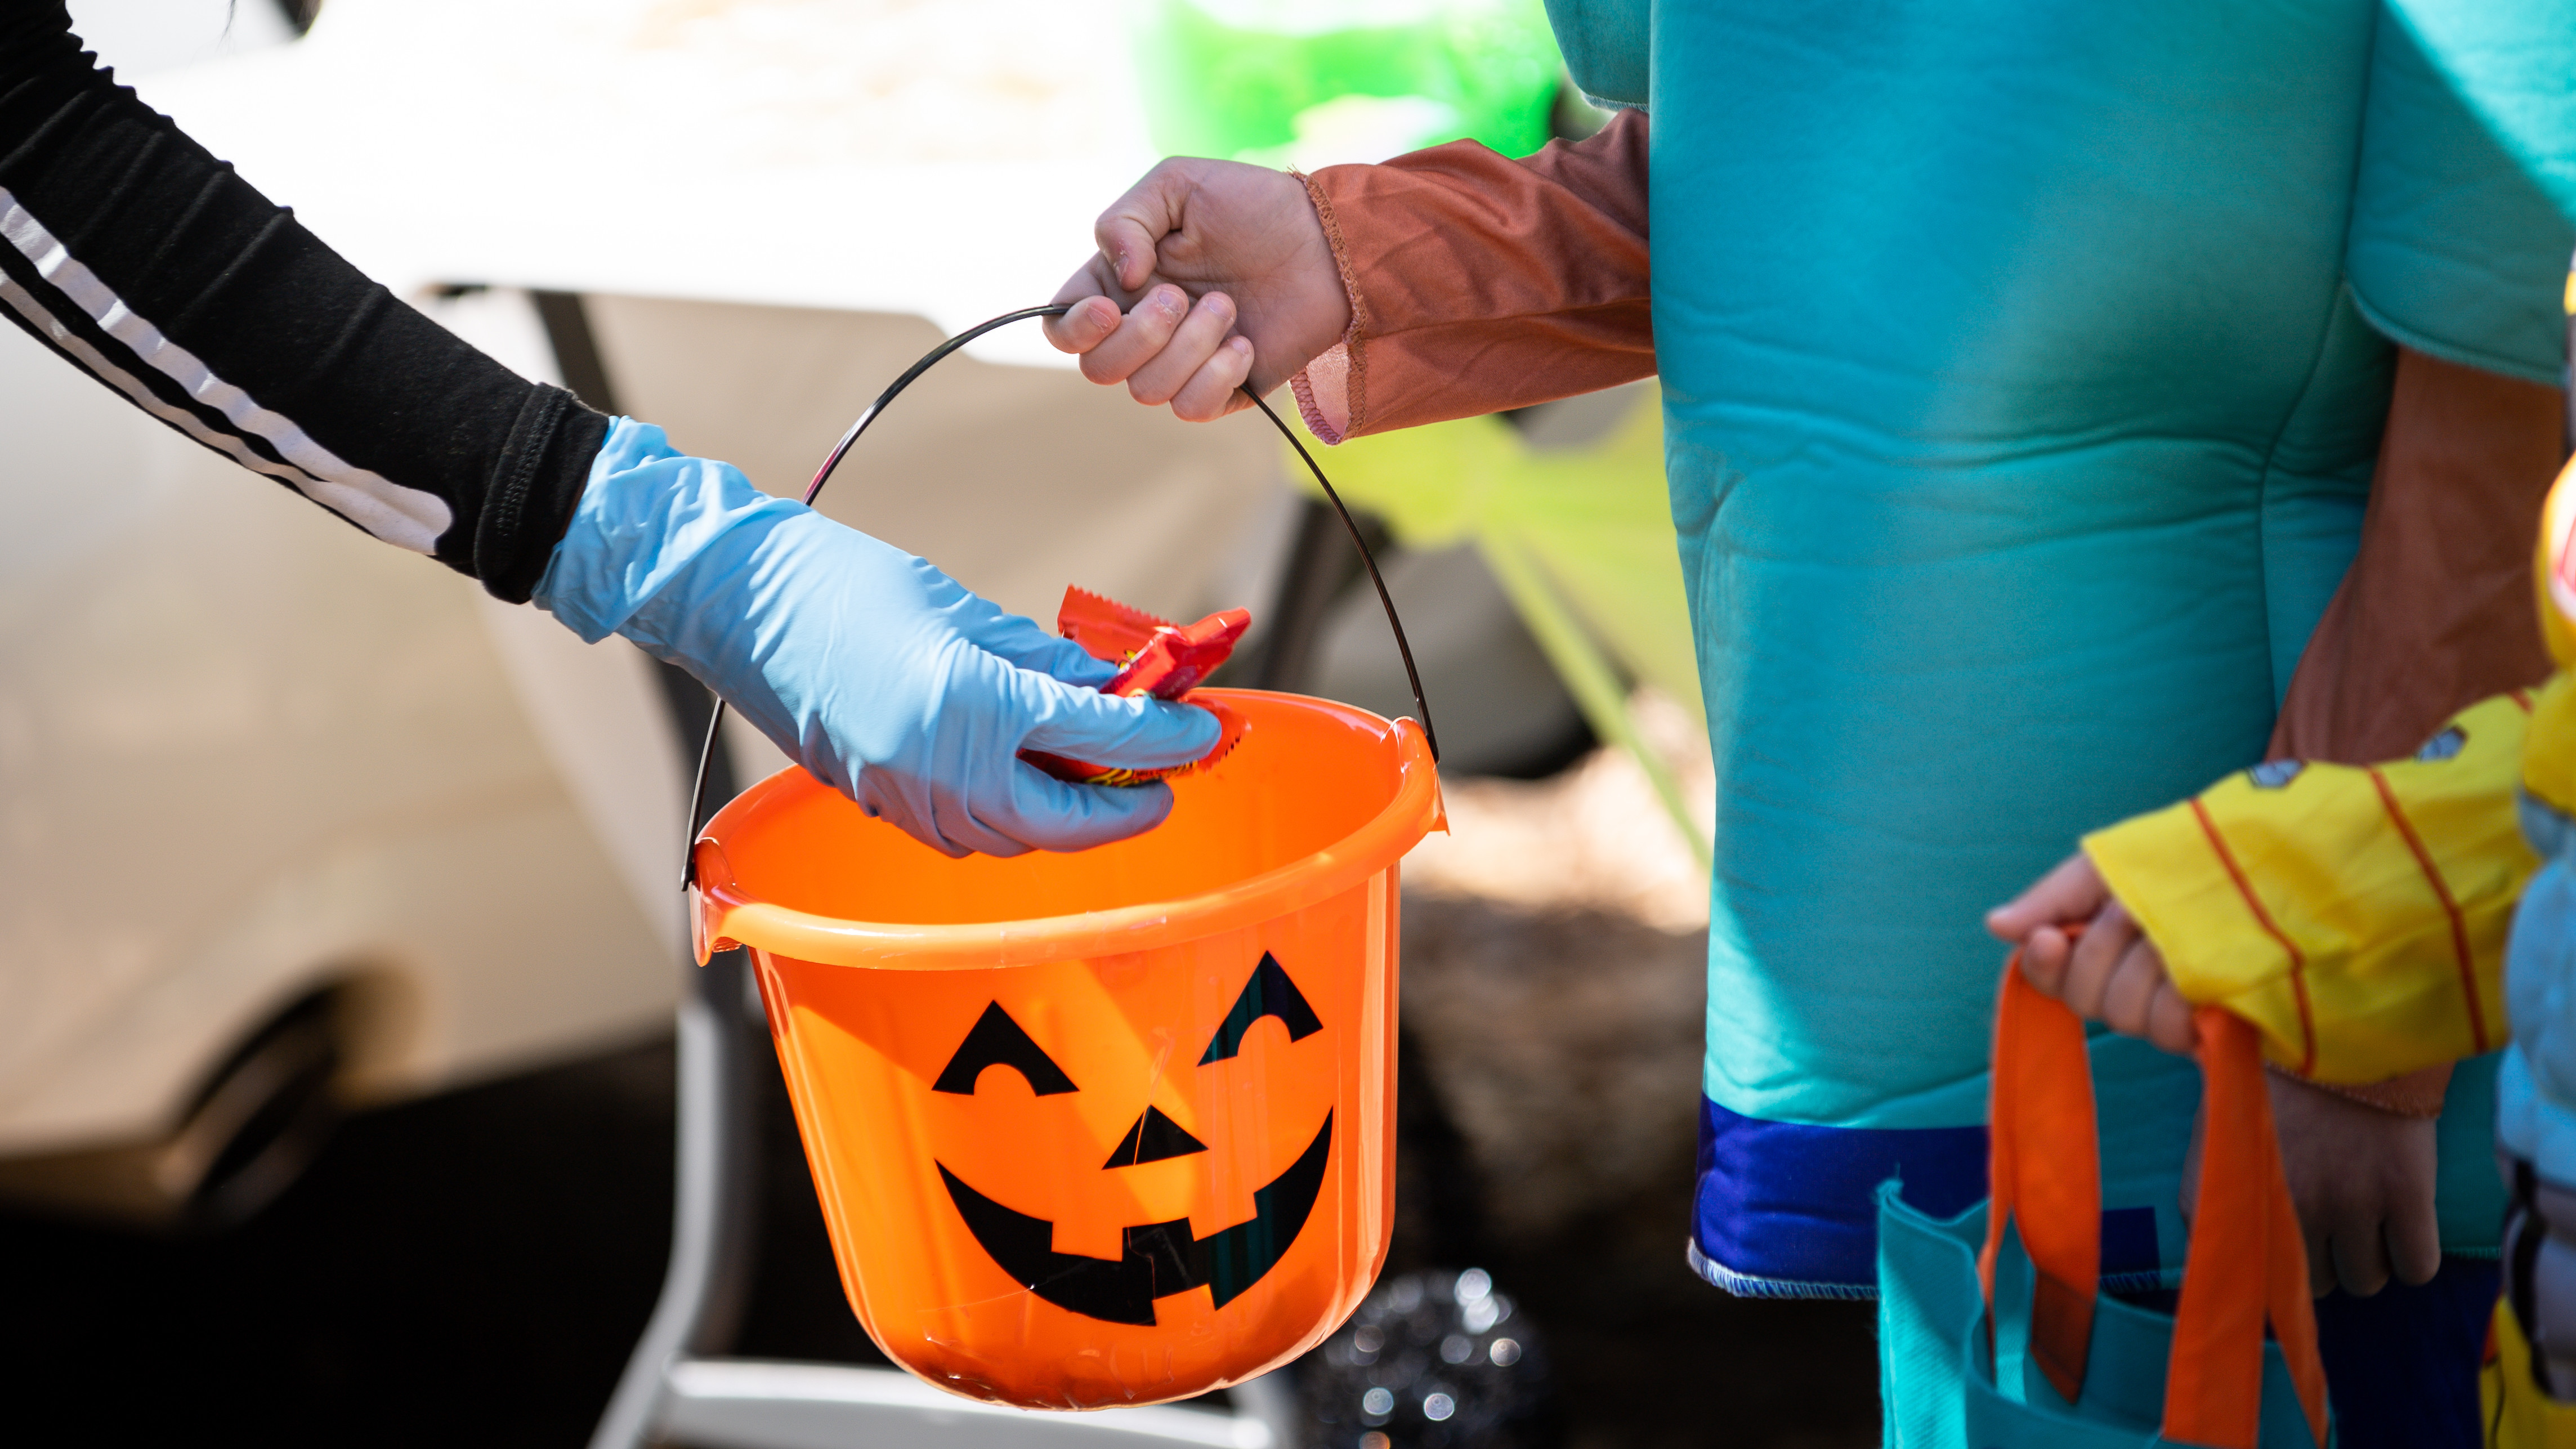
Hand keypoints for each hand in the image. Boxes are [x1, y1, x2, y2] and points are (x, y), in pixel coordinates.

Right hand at [536, 420, 1220, 856]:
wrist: (734, 602)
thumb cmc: (843, 582)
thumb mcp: (963, 610)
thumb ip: (1044, 662)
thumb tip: (1113, 690)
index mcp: (973, 705)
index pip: (1103, 739)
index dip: (1168, 739)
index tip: (1208, 732)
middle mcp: (942, 769)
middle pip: (1068, 822)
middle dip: (1128, 807)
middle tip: (1167, 778)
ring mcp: (904, 798)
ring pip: (1017, 837)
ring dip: (1070, 813)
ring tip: (1103, 772)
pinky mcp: (877, 804)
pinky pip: (967, 831)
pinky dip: (1011, 814)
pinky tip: (1029, 777)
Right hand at [1043, 157, 1350, 420]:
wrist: (1324, 240)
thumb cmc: (1251, 206)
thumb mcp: (1178, 185)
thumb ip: (1125, 220)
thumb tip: (1120, 279)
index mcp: (1119, 284)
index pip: (1063, 328)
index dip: (1074, 328)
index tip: (1111, 306)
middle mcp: (1143, 331)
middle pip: (1098, 369)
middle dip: (1141, 335)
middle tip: (1185, 295)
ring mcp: (1181, 364)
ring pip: (1145, 391)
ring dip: (1189, 348)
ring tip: (1229, 308)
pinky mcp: (1221, 389)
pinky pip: (1191, 408)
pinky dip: (1217, 375)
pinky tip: (1245, 344)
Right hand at [1987, 853, 2197, 1054]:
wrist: (2264, 867)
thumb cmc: (2182, 862)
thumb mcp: (2109, 868)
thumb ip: (2053, 898)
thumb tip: (1995, 925)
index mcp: (2096, 950)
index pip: (2047, 978)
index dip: (2044, 965)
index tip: (2051, 937)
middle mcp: (2125, 987)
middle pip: (2084, 998)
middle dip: (2108, 948)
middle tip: (2139, 912)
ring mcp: (2165, 1012)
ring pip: (2125, 1015)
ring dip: (2150, 967)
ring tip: (2183, 932)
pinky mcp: (2207, 1029)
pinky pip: (2172, 1030)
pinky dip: (2183, 999)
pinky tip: (2203, 973)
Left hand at [2185, 1073, 2440, 1296]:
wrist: (2338, 1020)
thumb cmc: (2274, 1066)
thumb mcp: (2225, 1122)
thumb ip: (2223, 1181)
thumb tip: (2233, 1240)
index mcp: (2231, 1192)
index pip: (2246, 1273)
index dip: (2274, 1271)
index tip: (2289, 1257)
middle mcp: (2284, 1209)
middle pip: (2313, 1285)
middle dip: (2326, 1260)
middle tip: (2337, 1223)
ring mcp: (2346, 1204)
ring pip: (2365, 1281)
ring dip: (2371, 1258)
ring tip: (2372, 1215)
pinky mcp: (2404, 1194)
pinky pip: (2416, 1266)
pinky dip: (2413, 1253)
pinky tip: (2406, 1220)